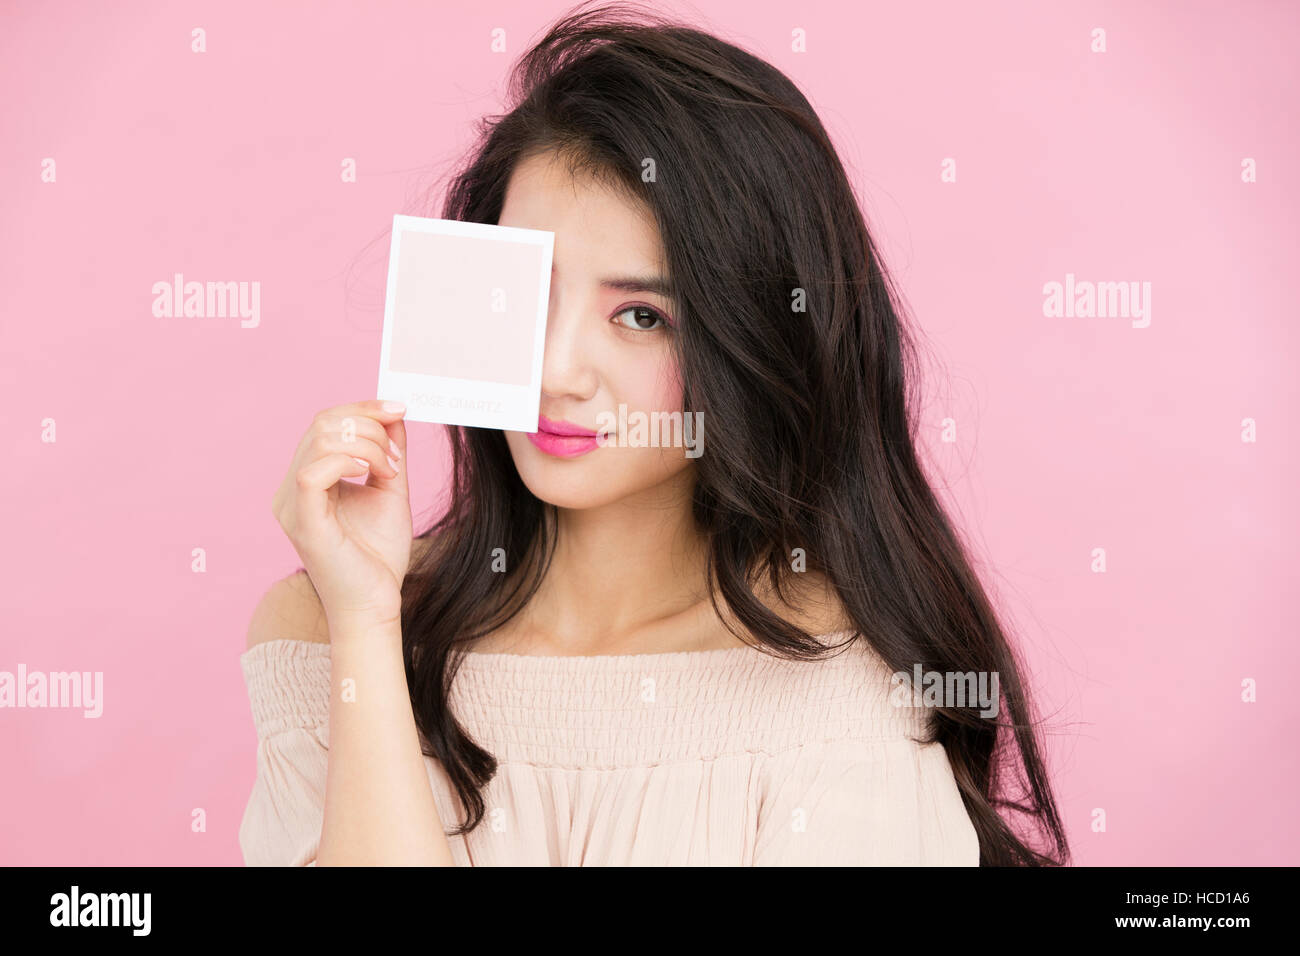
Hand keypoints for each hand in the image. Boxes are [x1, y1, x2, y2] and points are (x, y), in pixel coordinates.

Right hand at [271, 399, 411, 627]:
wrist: (376, 603)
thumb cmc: (378, 554)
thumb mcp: (389, 489)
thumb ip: (389, 451)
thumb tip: (393, 413)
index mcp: (307, 478)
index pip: (325, 423)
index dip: (363, 408)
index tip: (400, 409)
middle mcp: (291, 488)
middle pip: (321, 424)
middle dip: (368, 426)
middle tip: (396, 457)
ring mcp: (292, 505)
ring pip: (318, 441)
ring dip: (366, 446)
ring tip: (390, 471)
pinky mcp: (303, 522)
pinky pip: (312, 472)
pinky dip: (347, 461)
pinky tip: (372, 473)